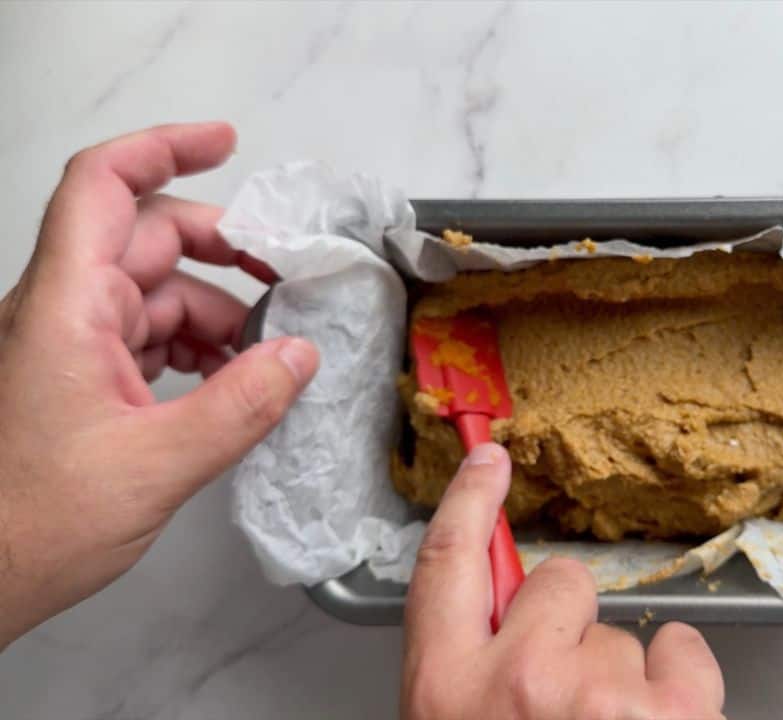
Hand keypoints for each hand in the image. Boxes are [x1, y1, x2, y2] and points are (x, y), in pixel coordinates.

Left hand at [0, 123, 318, 648]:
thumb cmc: (33, 524)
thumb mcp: (156, 467)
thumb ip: (239, 406)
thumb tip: (301, 355)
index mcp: (64, 309)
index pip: (104, 188)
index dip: (163, 148)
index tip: (226, 142)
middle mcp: (62, 310)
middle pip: (147, 237)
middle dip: (223, 248)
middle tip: (288, 276)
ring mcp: (69, 343)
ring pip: (154, 290)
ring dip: (216, 310)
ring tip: (269, 350)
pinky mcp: (79, 378)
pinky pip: (146, 334)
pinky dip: (194, 345)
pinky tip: (230, 378)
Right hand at [402, 443, 724, 719]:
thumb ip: (469, 672)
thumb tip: (505, 620)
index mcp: (445, 692)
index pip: (445, 564)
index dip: (469, 503)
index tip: (489, 461)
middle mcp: (519, 681)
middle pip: (558, 582)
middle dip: (570, 624)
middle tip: (566, 699)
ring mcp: (599, 694)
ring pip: (622, 632)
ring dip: (621, 682)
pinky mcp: (671, 712)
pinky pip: (682, 646)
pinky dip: (680, 682)